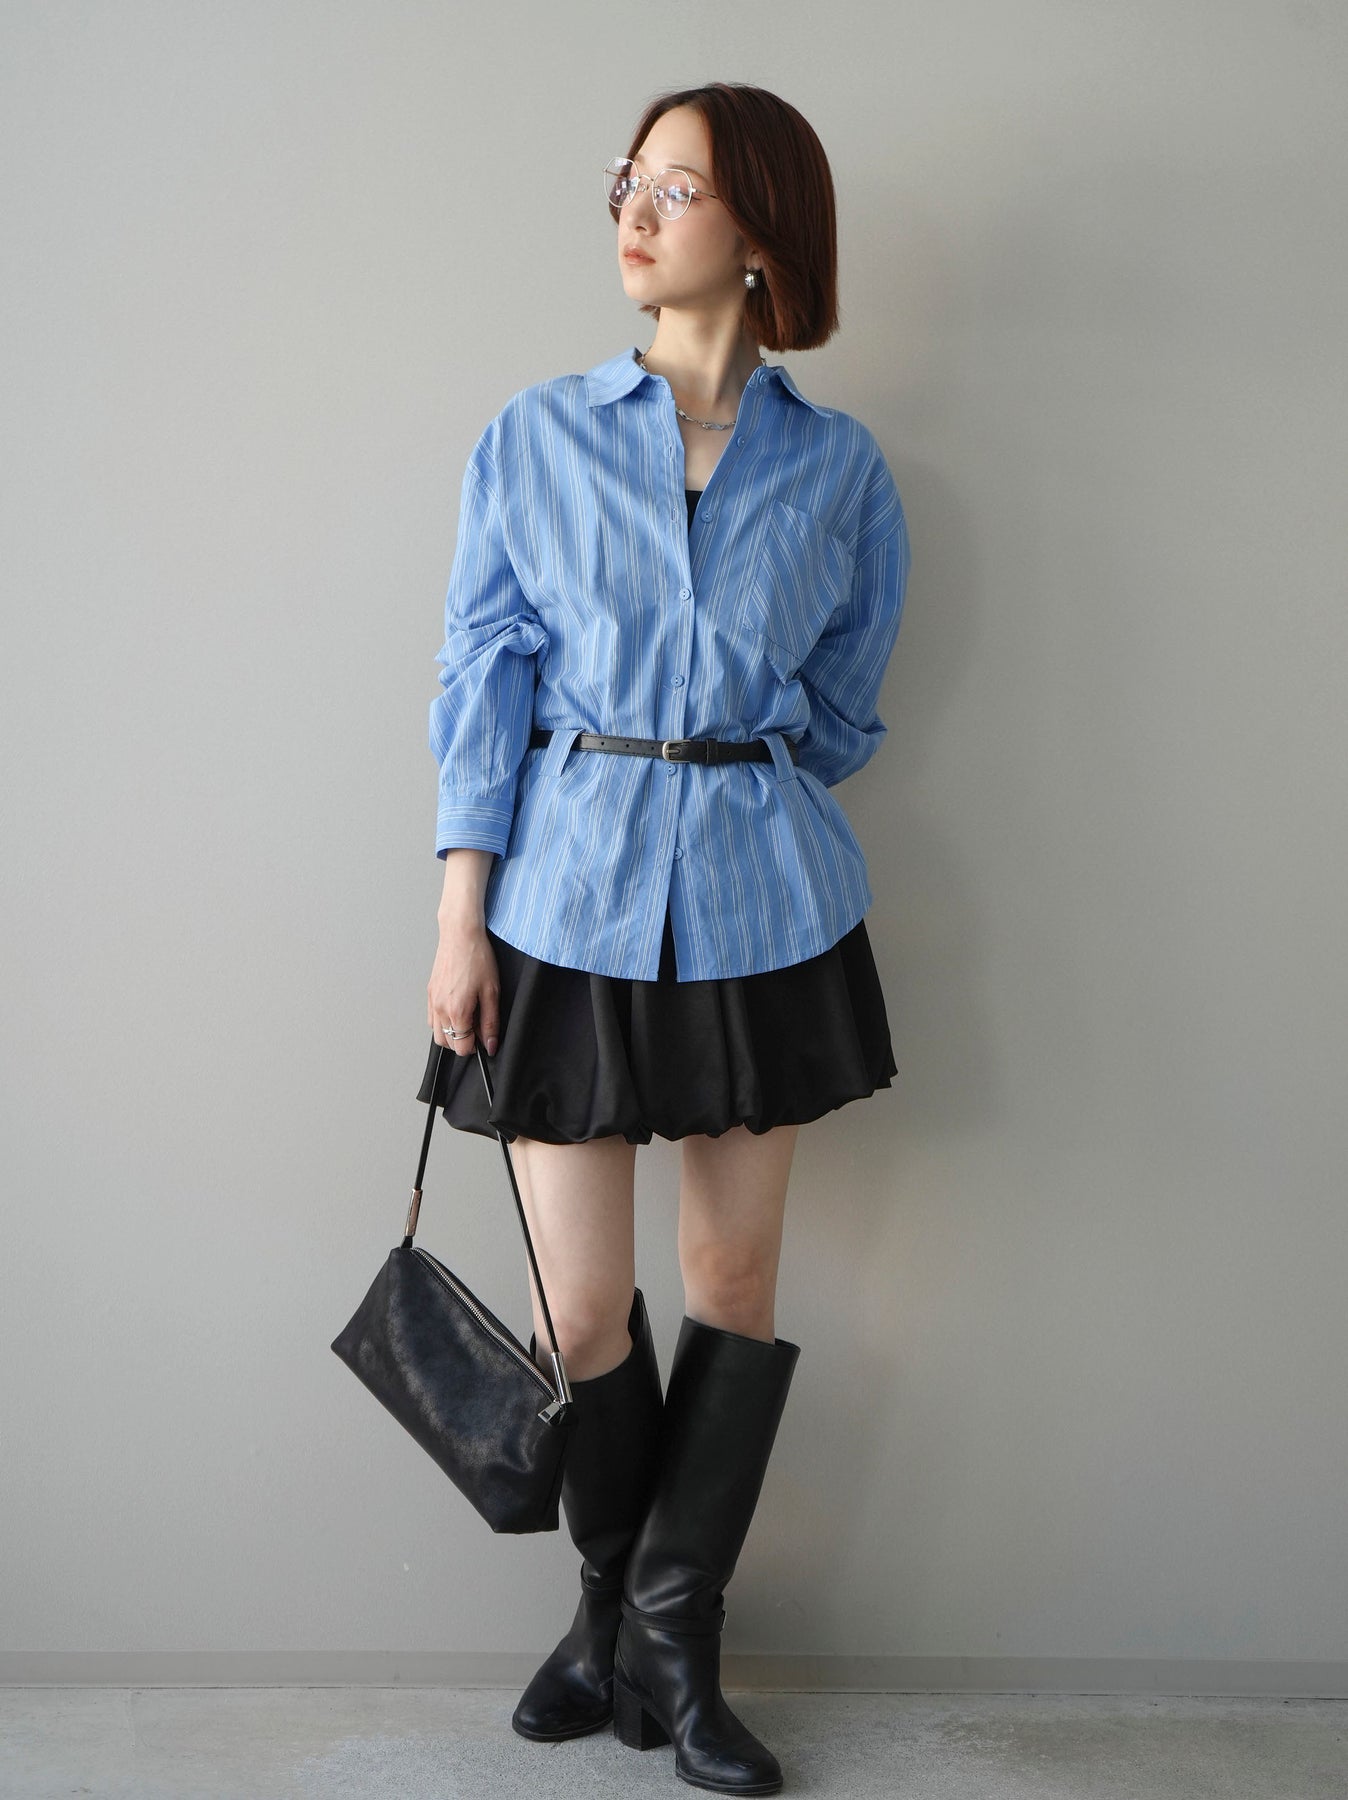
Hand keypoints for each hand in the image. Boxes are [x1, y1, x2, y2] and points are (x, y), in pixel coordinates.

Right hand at [427, 919, 500, 1056]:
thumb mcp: (492, 992)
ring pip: (437, 1033)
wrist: (460, 935)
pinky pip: (431, 1018)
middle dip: (463, 1041)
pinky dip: (442, 1021)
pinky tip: (456, 1009)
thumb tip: (490, 1044)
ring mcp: (432, 1001)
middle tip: (477, 1027)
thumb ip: (490, 1022)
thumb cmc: (477, 958)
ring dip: (451, 1033)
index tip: (484, 1037)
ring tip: (467, 1018)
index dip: (476, 1047)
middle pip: (447, 1044)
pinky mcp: (429, 992)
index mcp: (457, 1011)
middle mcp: (440, 1009)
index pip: (462, 1048)